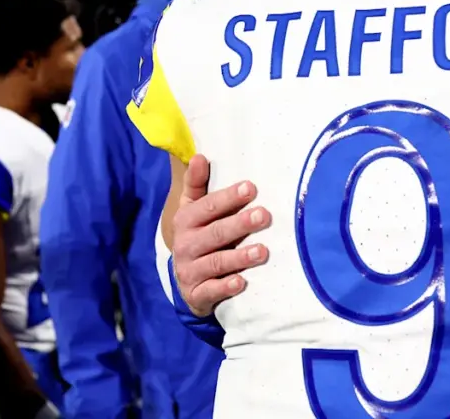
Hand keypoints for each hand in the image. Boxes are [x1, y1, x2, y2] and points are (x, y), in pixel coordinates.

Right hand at [170, 155, 271, 316]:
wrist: (187, 282)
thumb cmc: (199, 236)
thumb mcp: (193, 210)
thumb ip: (197, 185)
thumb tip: (199, 156)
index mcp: (186, 220)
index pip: (207, 207)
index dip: (228, 197)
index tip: (251, 188)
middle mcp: (185, 245)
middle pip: (214, 233)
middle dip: (239, 224)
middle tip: (264, 215)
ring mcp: (190, 271)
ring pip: (215, 262)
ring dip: (239, 256)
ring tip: (263, 251)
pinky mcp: (196, 294)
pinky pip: (211, 291)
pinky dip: (226, 287)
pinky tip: (242, 282)